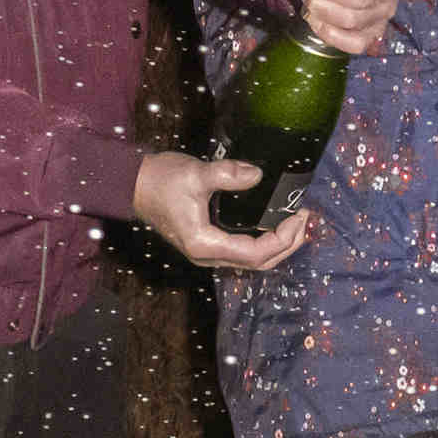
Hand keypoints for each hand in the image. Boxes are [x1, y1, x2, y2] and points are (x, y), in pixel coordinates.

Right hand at [135, 151, 311, 272]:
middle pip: (260, 263)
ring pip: (253, 260)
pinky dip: (265, 240)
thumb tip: (258, 174)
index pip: (257, 254)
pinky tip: (275, 221)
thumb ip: (229, 175)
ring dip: (279, 244)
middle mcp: (207, 255)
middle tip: (305, 217)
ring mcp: (207, 251)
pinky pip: (244, 250)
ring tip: (296, 219)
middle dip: (289, 243)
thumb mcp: (196, 174)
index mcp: (205, 244)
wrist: (132, 184)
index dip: (284, 239)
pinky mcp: (208, 242)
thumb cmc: (160, 180)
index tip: (300, 215)